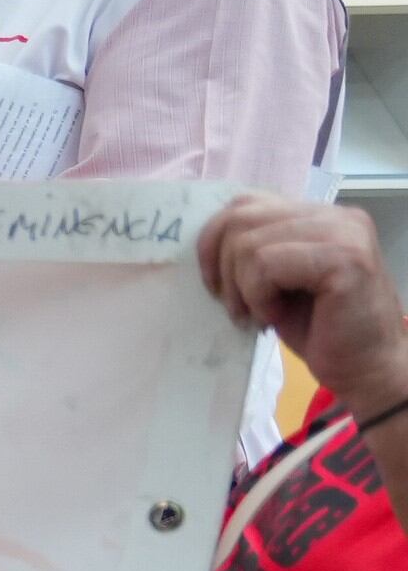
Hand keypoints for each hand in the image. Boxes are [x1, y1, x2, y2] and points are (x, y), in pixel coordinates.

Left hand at [200, 194, 407, 419]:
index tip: (216, 284)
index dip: (214, 241)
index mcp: (317, 215)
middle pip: (240, 217)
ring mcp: (344, 232)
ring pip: (248, 243)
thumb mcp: (277, 281)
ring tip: (259, 315)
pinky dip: (258, 296)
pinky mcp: (344, 257)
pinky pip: (265, 264)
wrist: (366, 367)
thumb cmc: (319, 329)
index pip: (244, 203)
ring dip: (241, 289)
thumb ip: (255, 249)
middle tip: (237, 307)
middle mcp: (335, 214)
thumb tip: (203, 240)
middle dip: (222, 268)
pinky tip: (277, 316)